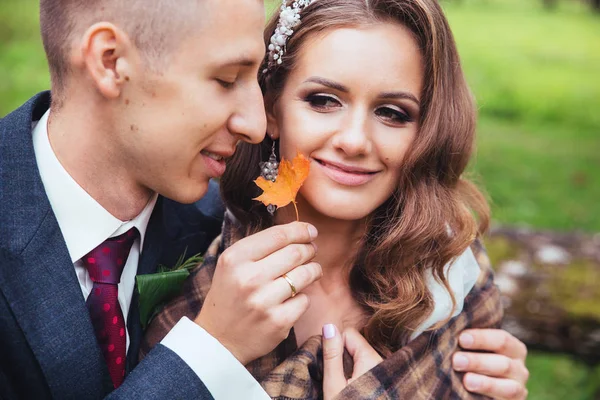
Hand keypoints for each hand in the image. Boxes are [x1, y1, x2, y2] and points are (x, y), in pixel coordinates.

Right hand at [195, 222, 321, 364]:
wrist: (219, 339)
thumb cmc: (230, 296)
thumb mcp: (232, 265)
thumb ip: (259, 246)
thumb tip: (298, 231)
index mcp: (235, 258)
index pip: (278, 235)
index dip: (300, 230)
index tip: (310, 231)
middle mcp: (249, 278)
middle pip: (296, 252)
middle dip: (309, 249)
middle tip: (311, 251)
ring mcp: (264, 301)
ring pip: (305, 274)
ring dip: (313, 270)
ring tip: (311, 270)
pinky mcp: (278, 321)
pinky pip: (305, 300)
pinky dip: (303, 297)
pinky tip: (294, 298)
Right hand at [322, 325, 382, 399]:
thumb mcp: (334, 385)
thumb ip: (332, 355)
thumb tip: (329, 327)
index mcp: (371, 360)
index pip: (349, 333)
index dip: (334, 345)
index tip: (330, 365)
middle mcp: (380, 362)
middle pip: (354, 343)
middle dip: (341, 355)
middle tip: (335, 378)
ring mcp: (381, 370)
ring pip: (357, 355)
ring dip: (347, 365)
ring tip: (343, 385)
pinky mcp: (380, 379)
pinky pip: (364, 366)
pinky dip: (354, 373)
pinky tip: (351, 388)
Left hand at [453, 329, 528, 398]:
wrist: (480, 388)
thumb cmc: (473, 361)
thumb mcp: (475, 350)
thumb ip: (469, 342)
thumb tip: (452, 332)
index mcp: (513, 348)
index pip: (502, 339)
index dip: (482, 338)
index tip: (462, 338)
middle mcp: (519, 368)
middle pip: (504, 363)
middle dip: (478, 361)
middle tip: (456, 360)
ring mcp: (519, 388)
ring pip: (508, 387)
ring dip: (484, 383)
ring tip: (466, 380)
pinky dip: (489, 395)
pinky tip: (472, 391)